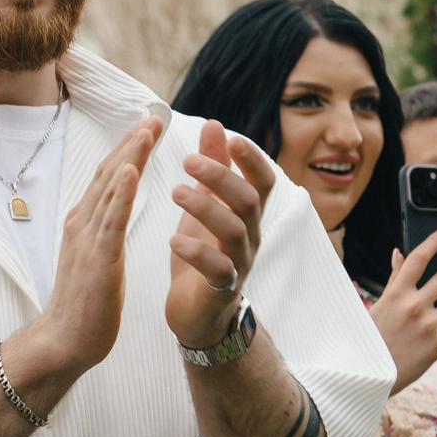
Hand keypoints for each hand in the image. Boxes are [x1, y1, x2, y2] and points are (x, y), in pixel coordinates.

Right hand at [24, 117, 157, 380]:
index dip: (126, 151)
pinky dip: (119, 192)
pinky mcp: (97, 259)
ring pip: (109, 189)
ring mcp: (87, 239)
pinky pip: (110, 220)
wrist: (63, 341)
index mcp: (83, 224)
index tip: (146, 128)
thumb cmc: (83, 306)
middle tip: (153, 117)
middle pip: (107, 173)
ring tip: (148, 130)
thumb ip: (101, 234)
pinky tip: (130, 170)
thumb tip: (111, 214)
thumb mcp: (94, 260)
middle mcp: (81, 224)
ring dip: (129, 156)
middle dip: (131, 143)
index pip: (106, 178)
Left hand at [167, 118, 275, 349]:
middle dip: (221, 177)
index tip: (231, 138)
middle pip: (248, 201)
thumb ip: (214, 167)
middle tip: (187, 160)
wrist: (197, 312)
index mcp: (247, 214)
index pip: (263, 181)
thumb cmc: (203, 252)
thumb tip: (215, 124)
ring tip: (175, 191)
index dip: (252, 159)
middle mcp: (250, 236)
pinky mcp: (221, 289)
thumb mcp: (206, 204)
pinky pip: (217, 269)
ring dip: (205, 208)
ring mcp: (239, 263)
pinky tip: (173, 240)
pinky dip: (196, 252)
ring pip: (234, 231)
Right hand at [368, 228, 436, 389]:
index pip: (418, 258)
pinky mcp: (436, 345)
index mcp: (396, 293)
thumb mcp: (379, 306)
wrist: (368, 374)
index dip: (434, 242)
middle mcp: (413, 305)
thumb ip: (394, 280)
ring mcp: (427, 325)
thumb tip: (398, 253)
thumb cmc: (371, 338)